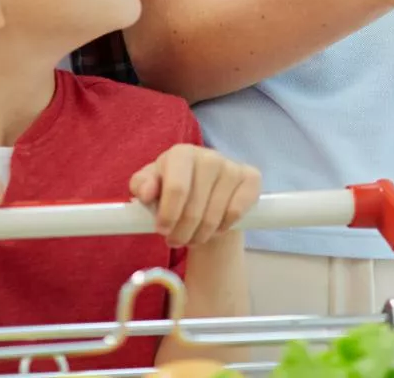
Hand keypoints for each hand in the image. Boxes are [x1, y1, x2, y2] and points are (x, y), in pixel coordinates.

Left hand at [131, 145, 260, 247]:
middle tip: (176, 240)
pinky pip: (236, 213)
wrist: (207, 192)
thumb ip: (142, 187)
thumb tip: (146, 192)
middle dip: (182, 233)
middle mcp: (209, 156)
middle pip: (194, 209)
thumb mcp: (151, 187)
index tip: (162, 231)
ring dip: (200, 235)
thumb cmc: (173, 189)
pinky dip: (223, 227)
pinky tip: (215, 226)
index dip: (168, 216)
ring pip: (215, 217)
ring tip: (192, 236)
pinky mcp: (251, 178)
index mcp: (181, 154)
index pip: (177, 189)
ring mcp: (232, 166)